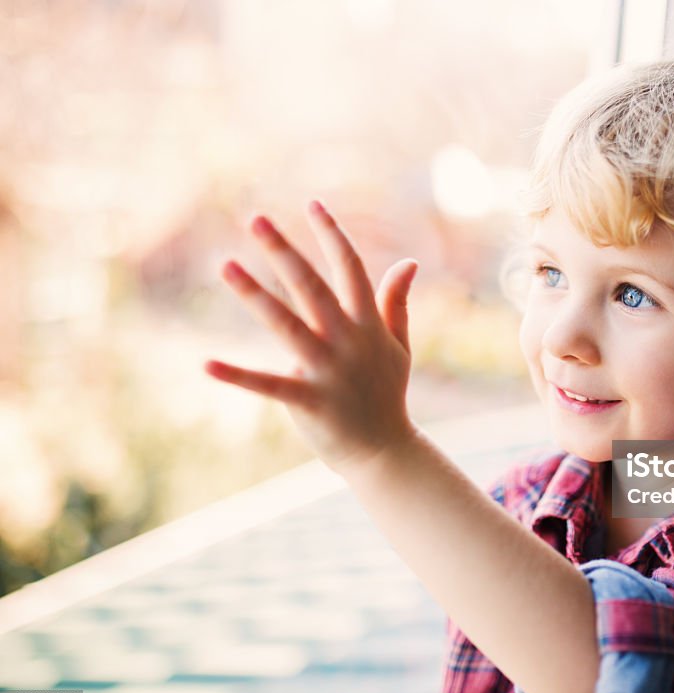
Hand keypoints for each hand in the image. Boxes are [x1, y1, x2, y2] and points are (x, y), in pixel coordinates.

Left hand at [204, 200, 418, 474]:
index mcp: (368, 324)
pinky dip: (238, 376)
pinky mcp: (310, 402)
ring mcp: (329, 371)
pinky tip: (207, 363)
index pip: (351, 268)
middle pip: (312, 286)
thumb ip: (398, 302)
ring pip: (287, 325)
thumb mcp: (398, 344)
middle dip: (284, 251)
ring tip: (225, 265)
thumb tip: (409, 262)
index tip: (312, 204)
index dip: (332, 234)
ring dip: (256, 295)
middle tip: (255, 220)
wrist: (386, 451)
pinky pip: (269, 385)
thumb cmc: (388, 393)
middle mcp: (348, 340)